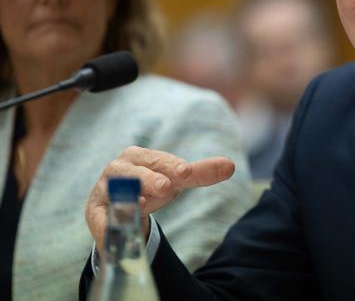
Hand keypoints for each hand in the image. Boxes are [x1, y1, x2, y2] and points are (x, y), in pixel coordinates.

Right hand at [86, 146, 234, 250]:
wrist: (121, 204)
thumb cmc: (151, 185)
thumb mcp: (176, 179)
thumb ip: (201, 173)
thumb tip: (231, 166)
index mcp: (140, 156)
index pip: (159, 160)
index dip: (172, 165)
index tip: (186, 172)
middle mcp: (120, 168)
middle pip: (135, 172)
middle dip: (151, 178)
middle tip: (167, 186)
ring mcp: (105, 189)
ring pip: (115, 189)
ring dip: (128, 194)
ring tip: (142, 203)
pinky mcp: (95, 212)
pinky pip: (100, 218)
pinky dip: (107, 223)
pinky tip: (118, 227)